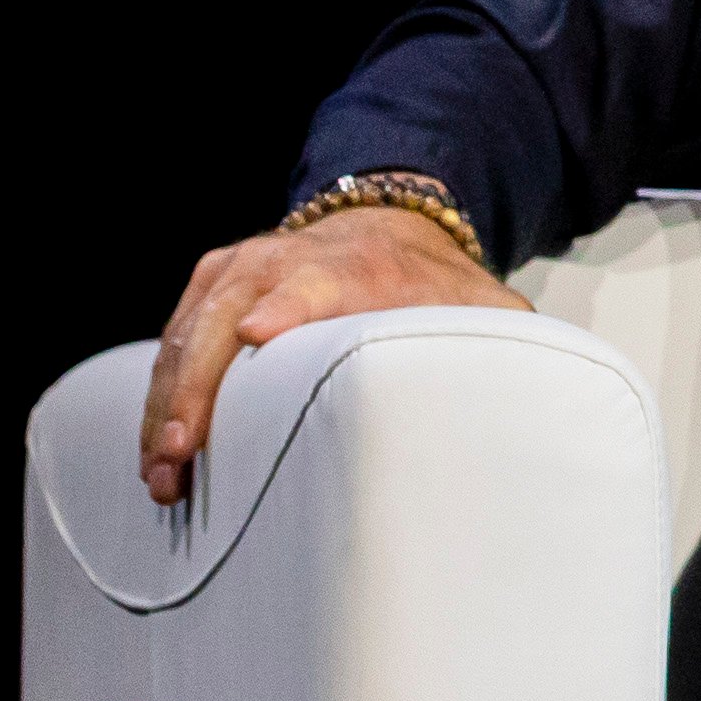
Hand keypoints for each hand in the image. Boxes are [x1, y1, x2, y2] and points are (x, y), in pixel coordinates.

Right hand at [141, 200, 521, 504]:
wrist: (391, 223)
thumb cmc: (438, 286)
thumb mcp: (482, 309)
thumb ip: (501, 348)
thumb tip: (545, 411)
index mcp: (356, 265)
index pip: (316, 281)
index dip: (288, 307)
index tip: (259, 336)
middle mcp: (285, 257)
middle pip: (228, 319)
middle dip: (199, 389)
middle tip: (180, 458)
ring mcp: (240, 268)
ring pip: (187, 336)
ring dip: (166, 407)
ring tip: (161, 476)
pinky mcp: (212, 282)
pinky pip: (174, 339)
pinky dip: (160, 394)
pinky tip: (156, 450)